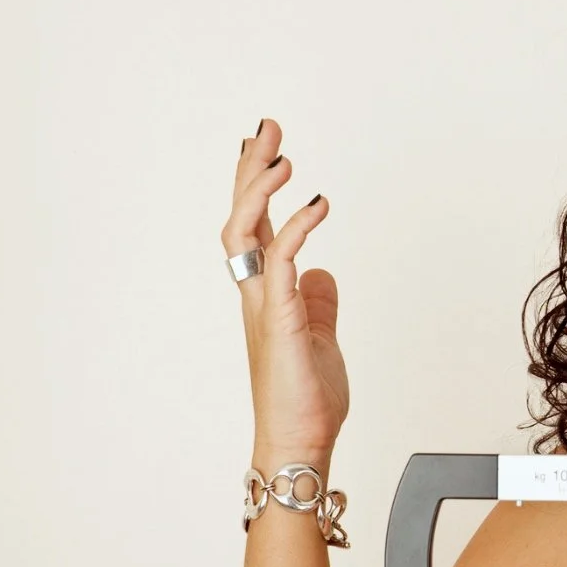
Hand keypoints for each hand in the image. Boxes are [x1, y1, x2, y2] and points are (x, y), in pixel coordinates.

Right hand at [222, 119, 348, 455]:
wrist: (301, 440)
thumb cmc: (307, 396)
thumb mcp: (320, 335)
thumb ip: (318, 301)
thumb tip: (323, 272)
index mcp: (267, 293)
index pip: (256, 226)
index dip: (258, 185)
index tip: (267, 147)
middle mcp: (258, 293)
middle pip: (243, 217)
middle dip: (253, 169)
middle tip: (268, 126)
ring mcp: (265, 305)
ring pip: (247, 233)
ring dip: (262, 189)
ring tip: (281, 154)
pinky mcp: (282, 320)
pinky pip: (284, 263)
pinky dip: (298, 227)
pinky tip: (317, 203)